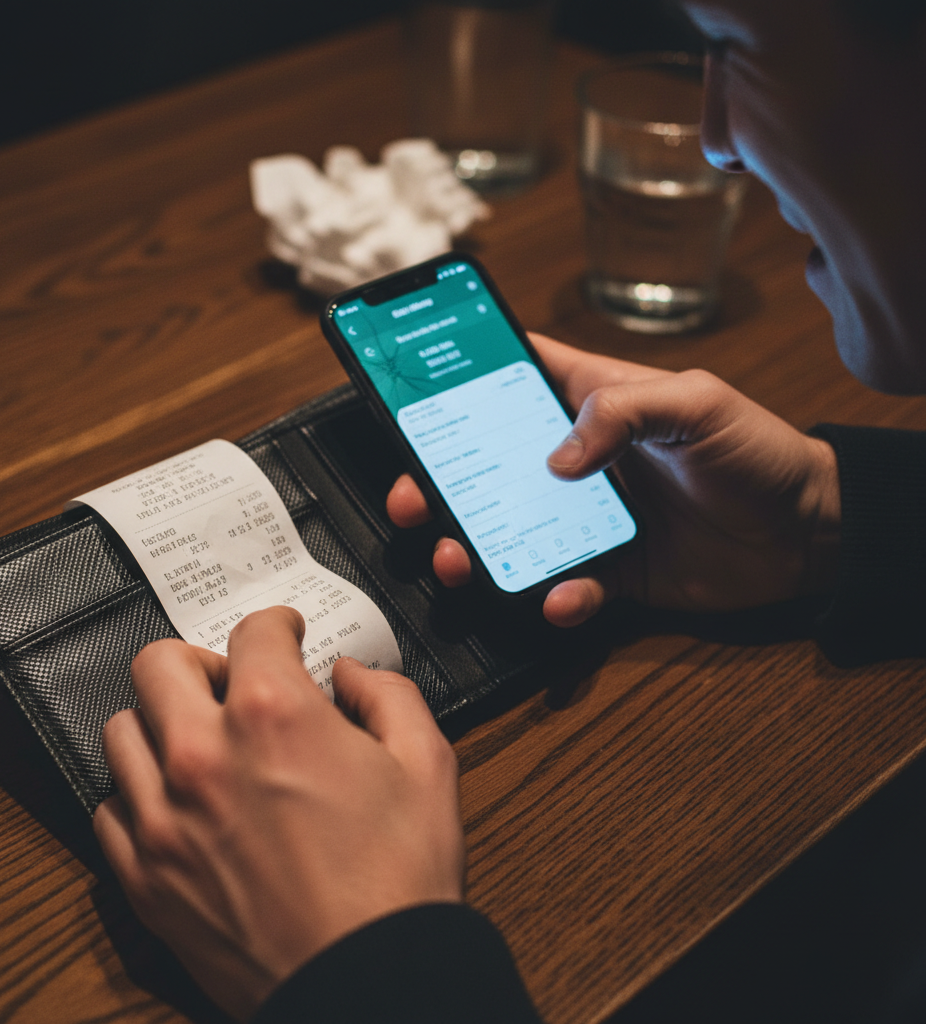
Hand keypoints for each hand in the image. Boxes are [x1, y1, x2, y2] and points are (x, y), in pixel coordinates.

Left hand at [93, 607, 463, 1018]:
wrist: (368, 982)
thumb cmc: (397, 882)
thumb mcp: (427, 765)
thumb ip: (389, 694)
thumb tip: (352, 675)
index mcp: (275, 715)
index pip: (252, 631)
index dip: (276, 623)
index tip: (282, 632)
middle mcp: (204, 755)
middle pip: (161, 664)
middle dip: (201, 660)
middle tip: (230, 680)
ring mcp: (163, 817)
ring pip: (123, 730)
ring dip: (162, 723)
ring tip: (200, 741)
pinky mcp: (142, 875)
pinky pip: (109, 807)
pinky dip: (139, 793)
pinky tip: (178, 803)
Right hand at [387, 333, 840, 627]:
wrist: (806, 534)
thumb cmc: (758, 450)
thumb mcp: (698, 402)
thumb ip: (625, 409)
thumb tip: (558, 461)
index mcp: (594, 404)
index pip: (516, 378)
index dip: (464, 378)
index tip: (415, 392)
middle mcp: (581, 462)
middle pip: (490, 466)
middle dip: (441, 481)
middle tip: (414, 498)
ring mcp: (590, 520)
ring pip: (512, 533)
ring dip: (476, 547)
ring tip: (460, 558)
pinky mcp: (612, 571)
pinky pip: (567, 587)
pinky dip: (557, 597)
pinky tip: (563, 596)